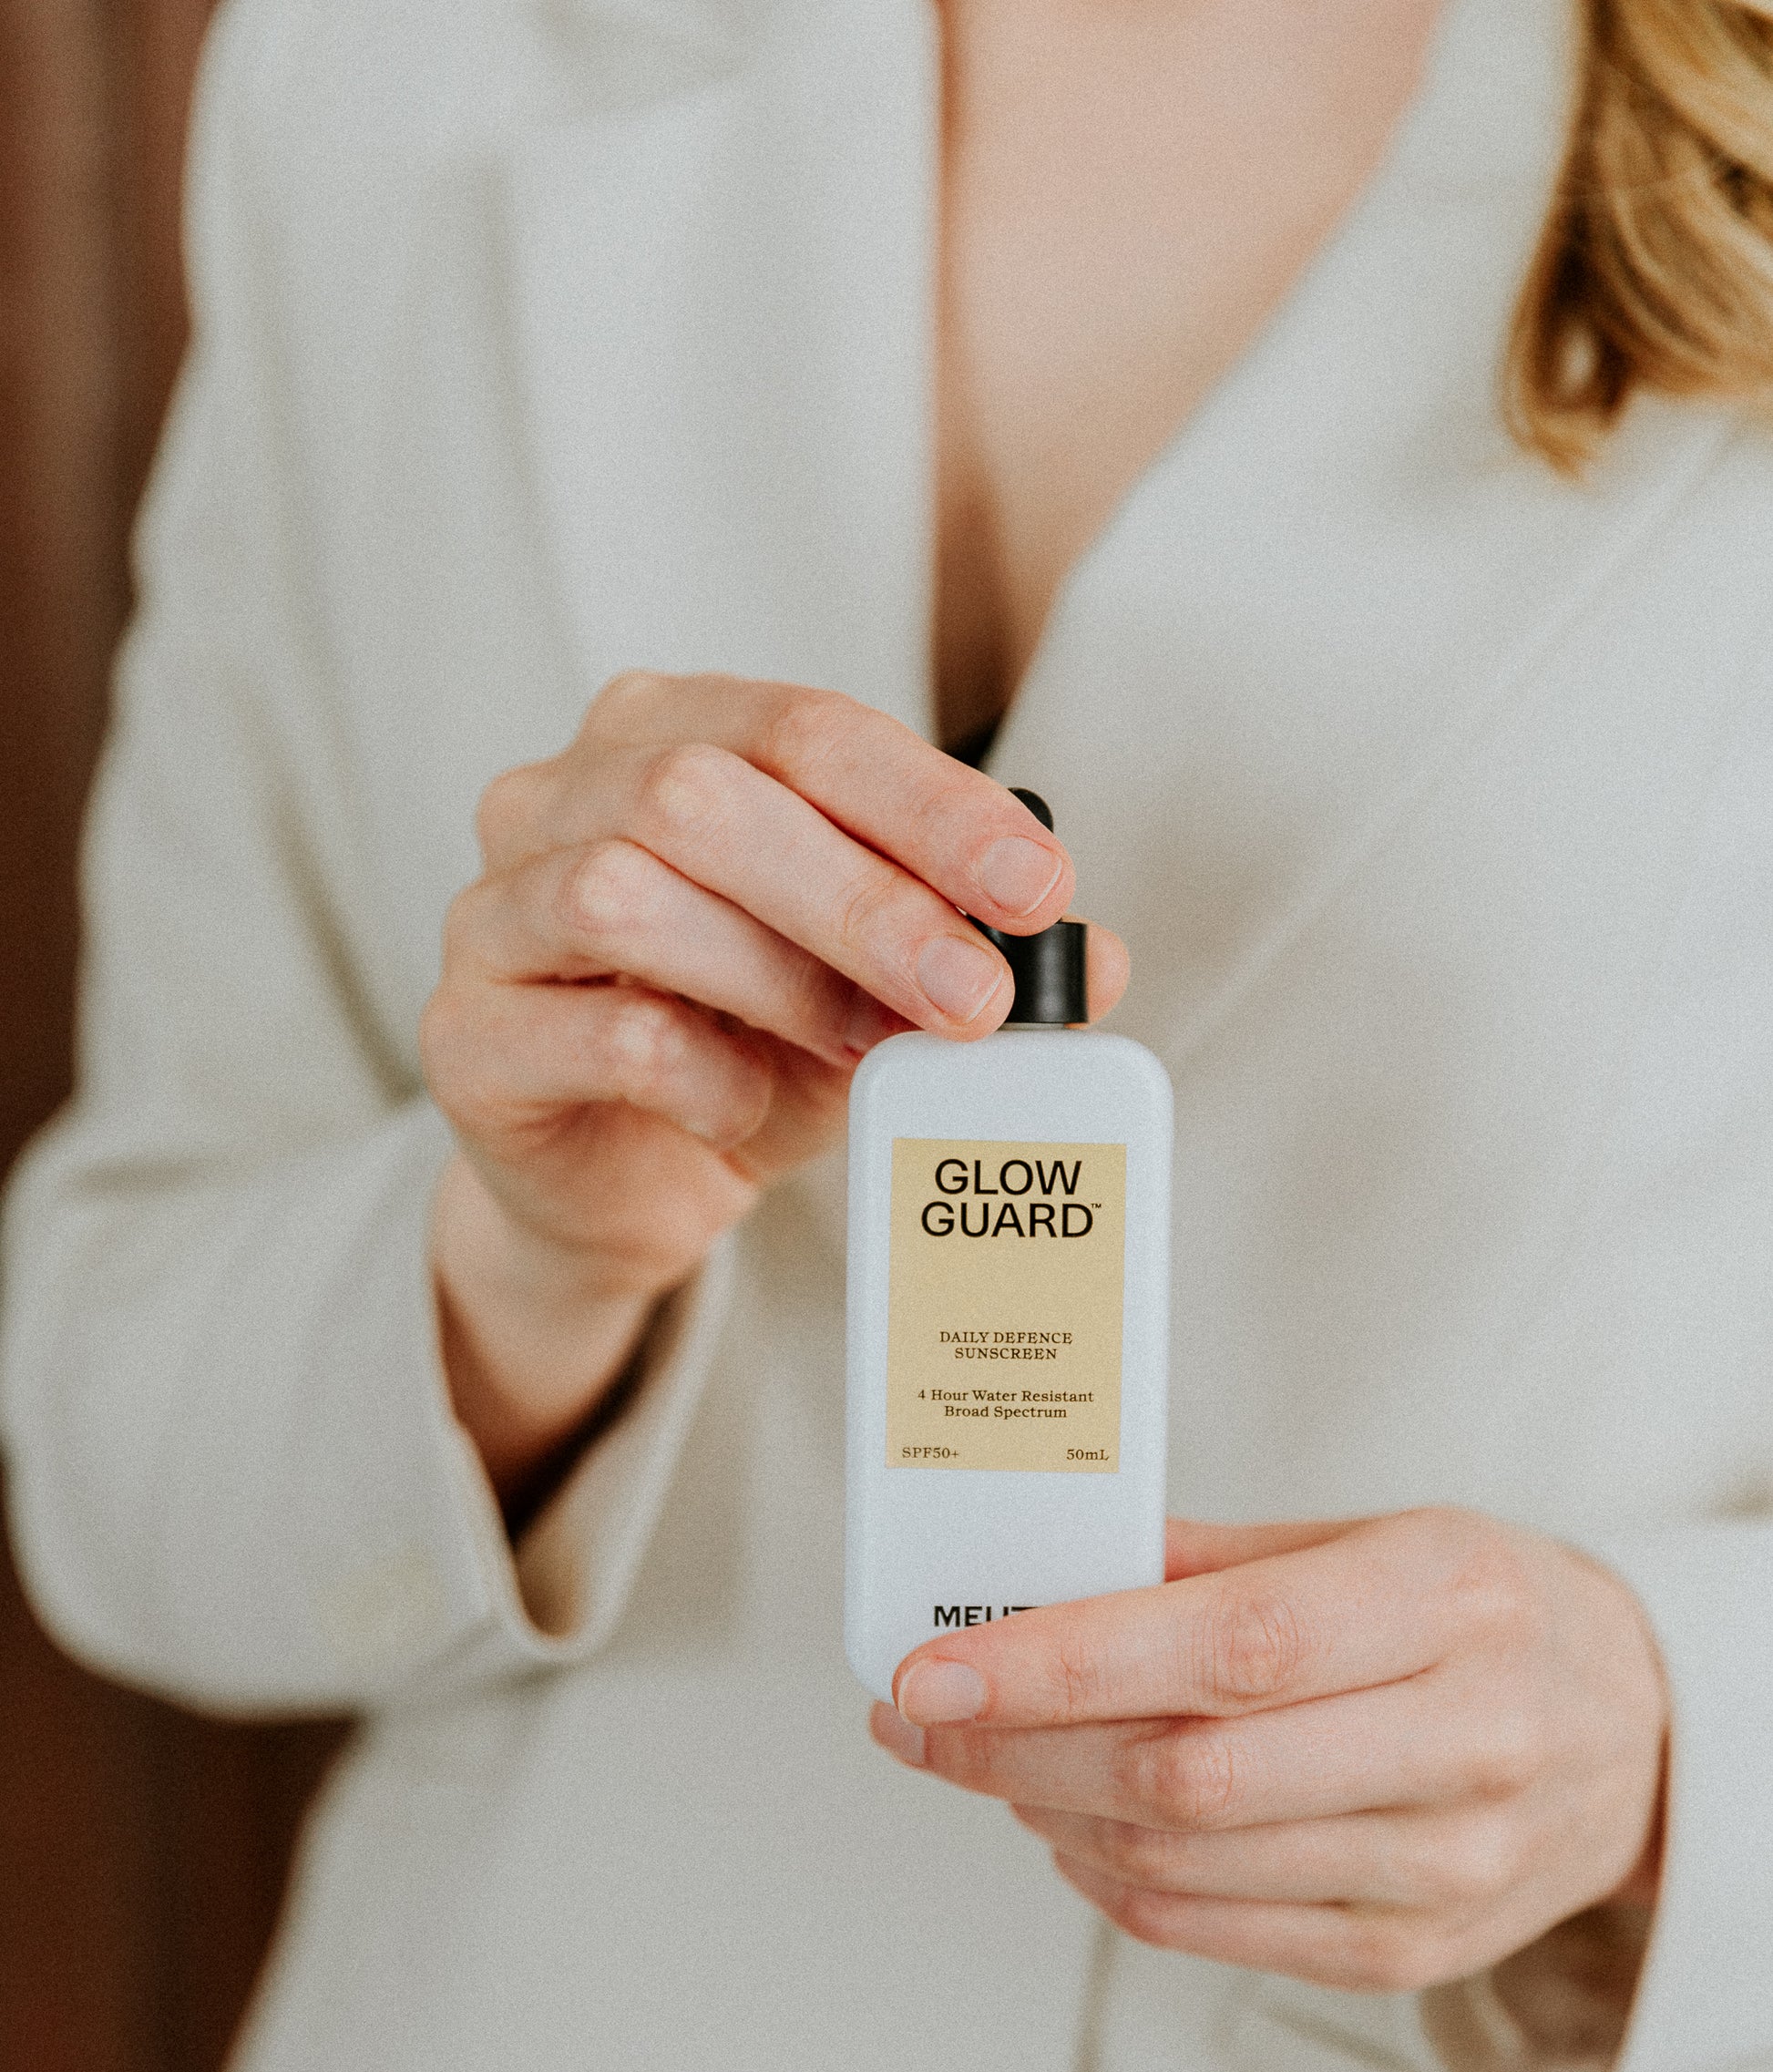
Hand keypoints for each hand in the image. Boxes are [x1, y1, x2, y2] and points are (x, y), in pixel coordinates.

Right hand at [421, 672, 1126, 1503]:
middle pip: (702, 793)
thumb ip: (970, 954)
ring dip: (780, 977)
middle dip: (865, 896)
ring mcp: (493, 912)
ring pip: (623, 889)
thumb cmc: (745, 1046)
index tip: (1037, 886)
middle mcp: (559, 796)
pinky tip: (751, 1108)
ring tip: (872, 1050)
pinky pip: (590, 1028)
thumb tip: (1093, 957)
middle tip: (976, 996)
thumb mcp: (877, 991)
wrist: (622, 1182)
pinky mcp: (466, 1035)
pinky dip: (698, 1071)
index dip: (927, 801)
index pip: (803, 726)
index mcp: (670, 735)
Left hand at [871, 1509, 1667, 1990]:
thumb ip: (1211, 1557)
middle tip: (922, 1721)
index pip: (1228, 1646)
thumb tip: (1036, 1574)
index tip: (931, 1671)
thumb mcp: (1376, 1537)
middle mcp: (1460, 1739)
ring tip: (995, 1764)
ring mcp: (1444, 1865)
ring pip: (1188, 1863)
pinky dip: (1111, 1881)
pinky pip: (1214, 1931)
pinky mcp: (1412, 1952)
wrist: (1641, 1735)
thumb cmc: (1482, 1614)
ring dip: (1051, 1815)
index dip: (1061, 1666)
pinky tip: (1073, 1826)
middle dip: (1017, 1752)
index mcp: (1445, 1600)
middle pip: (1188, 1772)